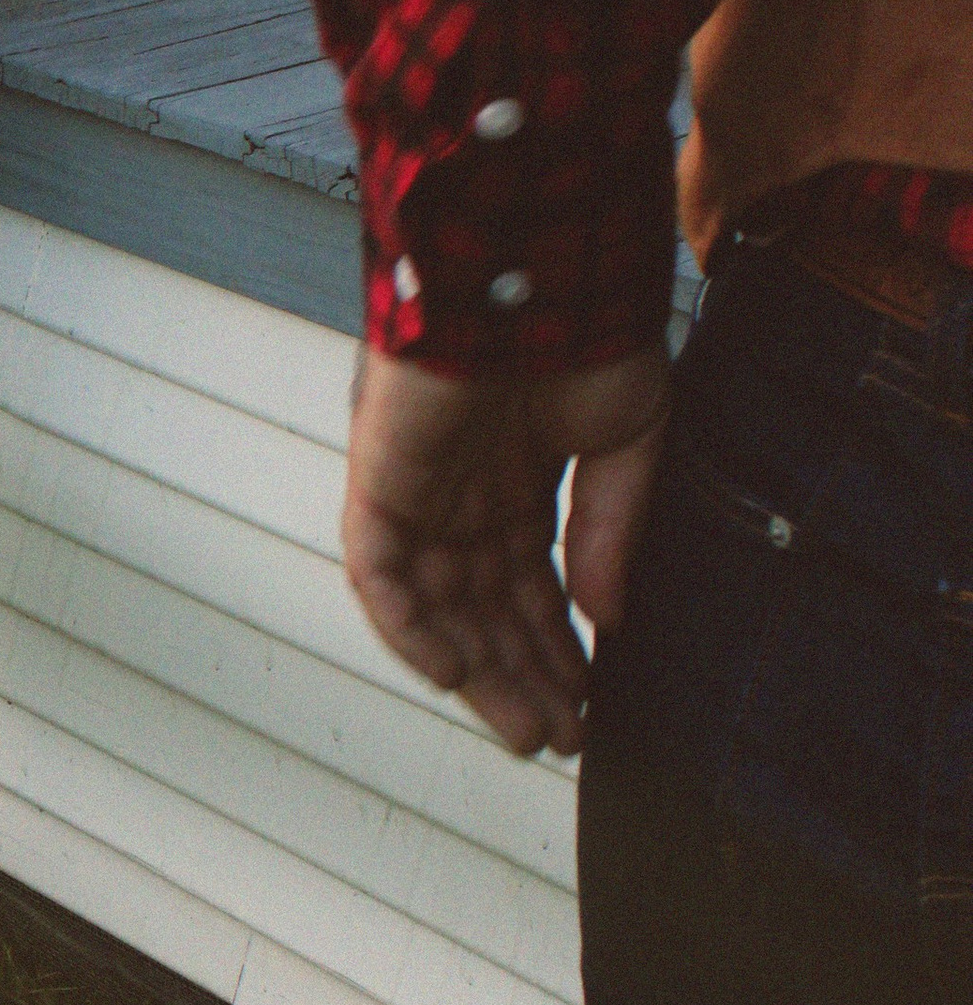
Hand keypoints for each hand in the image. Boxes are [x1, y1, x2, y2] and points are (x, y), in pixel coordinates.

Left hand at [342, 344, 671, 757]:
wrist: (541, 268)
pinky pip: (380, 574)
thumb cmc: (587, 332)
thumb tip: (604, 617)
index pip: (528, 587)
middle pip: (482, 611)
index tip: (590, 704)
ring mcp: (416, 490)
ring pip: (435, 607)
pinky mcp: (377, 483)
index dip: (557, 648)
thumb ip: (611, 530)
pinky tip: (456, 673)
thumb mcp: (628, 440)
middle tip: (559, 736)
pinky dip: (409, 627)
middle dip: (522, 677)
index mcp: (516, 481)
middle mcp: (461, 494)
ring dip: (478, 673)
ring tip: (526, 729)